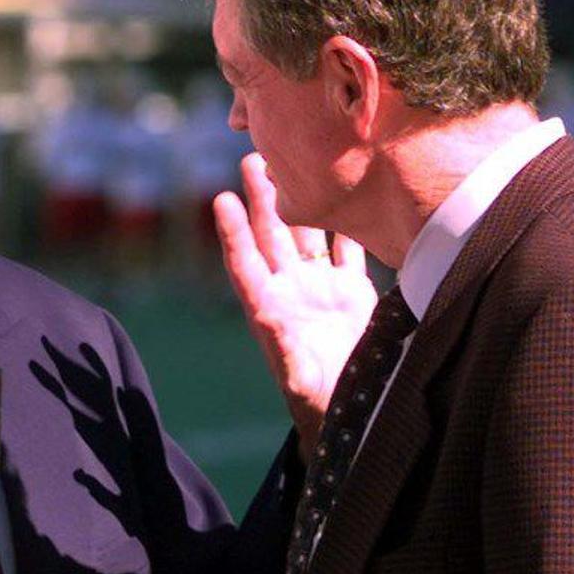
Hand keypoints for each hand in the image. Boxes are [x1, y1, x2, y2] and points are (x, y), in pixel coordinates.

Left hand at [215, 152, 378, 458]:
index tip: (220, 200)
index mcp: (272, 311)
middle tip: (250, 156)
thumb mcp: (300, 382)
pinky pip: (348, 250)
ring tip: (287, 162)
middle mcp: (291, 293)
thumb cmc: (319, 404)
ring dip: (298, 200)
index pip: (246, 264)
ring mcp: (320, 289)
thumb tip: (267, 320)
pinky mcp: (352, 294)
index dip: (234, 233)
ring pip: (305, 234)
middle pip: (271, 237)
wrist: (353, 416)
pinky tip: (347, 190)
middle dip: (261, 198)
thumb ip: (286, 353)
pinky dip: (346, 223)